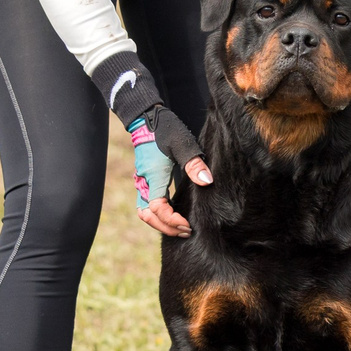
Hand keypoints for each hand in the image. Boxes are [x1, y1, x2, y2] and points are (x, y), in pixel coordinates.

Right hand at [127, 102, 213, 237]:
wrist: (148, 119)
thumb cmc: (166, 130)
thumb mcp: (183, 144)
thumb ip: (194, 164)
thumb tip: (207, 182)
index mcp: (154, 177)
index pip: (157, 208)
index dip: (171, 220)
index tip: (187, 224)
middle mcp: (144, 183)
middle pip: (148, 216)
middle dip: (166, 227)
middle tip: (186, 231)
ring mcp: (143, 182)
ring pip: (145, 212)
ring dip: (160, 223)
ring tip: (179, 226)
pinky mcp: (146, 181)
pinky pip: (147, 205)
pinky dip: (158, 215)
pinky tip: (174, 215)